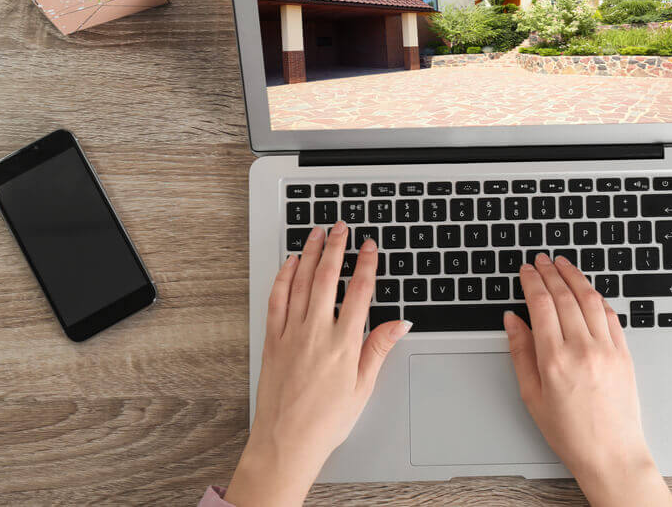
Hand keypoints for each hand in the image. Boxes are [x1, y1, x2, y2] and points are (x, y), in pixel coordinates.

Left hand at [225, 222, 410, 505]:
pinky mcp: (272, 341)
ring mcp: (291, 334)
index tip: (370, 247)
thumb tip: (398, 323)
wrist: (286, 443)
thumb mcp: (363, 387)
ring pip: (301, 282)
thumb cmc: (325, 421)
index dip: (367, 265)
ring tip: (316, 234)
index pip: (360, 293)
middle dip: (336, 248)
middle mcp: (316, 333)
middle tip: (341, 227)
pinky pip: (277, 300)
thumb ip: (378, 348)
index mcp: (344, 344)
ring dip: (309, 254)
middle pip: (328, 278)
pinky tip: (289, 264)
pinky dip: (283, 278)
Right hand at [504, 254, 671, 506]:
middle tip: (541, 260)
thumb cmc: (570, 432)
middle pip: (564, 296)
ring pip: (590, 299)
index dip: (531, 281)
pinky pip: (610, 315)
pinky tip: (588, 290)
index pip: (541, 305)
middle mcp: (583, 349)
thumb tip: (512, 321)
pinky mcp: (624, 353)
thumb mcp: (532, 395)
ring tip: (563, 264)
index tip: (526, 270)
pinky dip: (597, 297)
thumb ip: (520, 353)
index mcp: (555, 360)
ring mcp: (607, 349)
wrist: (611, 453)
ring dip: (574, 277)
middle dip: (550, 272)